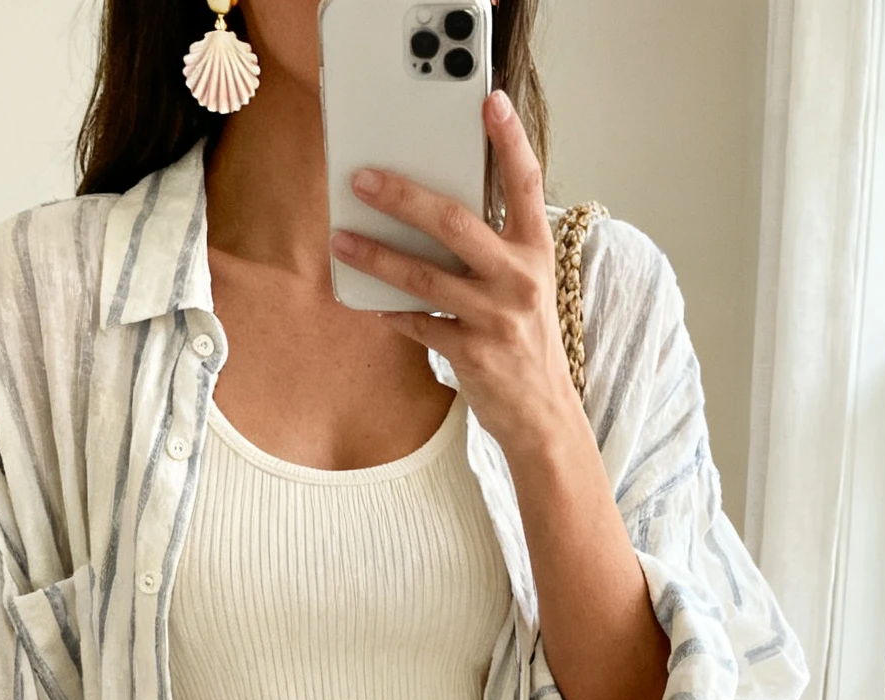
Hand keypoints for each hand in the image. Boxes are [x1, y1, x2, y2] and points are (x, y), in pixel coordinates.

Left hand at [330, 90, 579, 463]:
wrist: (542, 413)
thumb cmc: (525, 339)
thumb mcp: (525, 284)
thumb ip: (492, 247)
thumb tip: (431, 214)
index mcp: (535, 250)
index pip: (526, 183)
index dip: (509, 140)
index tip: (490, 101)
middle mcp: (519, 279)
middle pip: (456, 224)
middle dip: (404, 197)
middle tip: (364, 179)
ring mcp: (496, 318)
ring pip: (425, 277)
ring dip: (377, 256)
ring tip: (342, 239)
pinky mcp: (473, 354)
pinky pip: (419, 324)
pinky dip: (391, 311)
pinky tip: (367, 297)